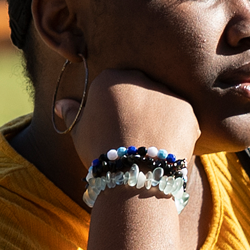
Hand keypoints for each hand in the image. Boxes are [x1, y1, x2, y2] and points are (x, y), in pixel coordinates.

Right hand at [62, 68, 201, 160]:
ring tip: (149, 146)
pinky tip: (165, 149)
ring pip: (162, 104)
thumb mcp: (79, 132)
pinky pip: (182, 118)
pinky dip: (176, 131)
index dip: (113, 108)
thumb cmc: (100, 151)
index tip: (113, 126)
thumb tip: (62, 104)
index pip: (113, 86)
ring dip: (159, 120)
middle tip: (134, 137)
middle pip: (140, 91)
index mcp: (110, 78)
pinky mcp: (187, 108)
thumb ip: (73, 113)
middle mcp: (140, 78)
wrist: (135, 171)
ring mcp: (166, 92)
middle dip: (138, 110)